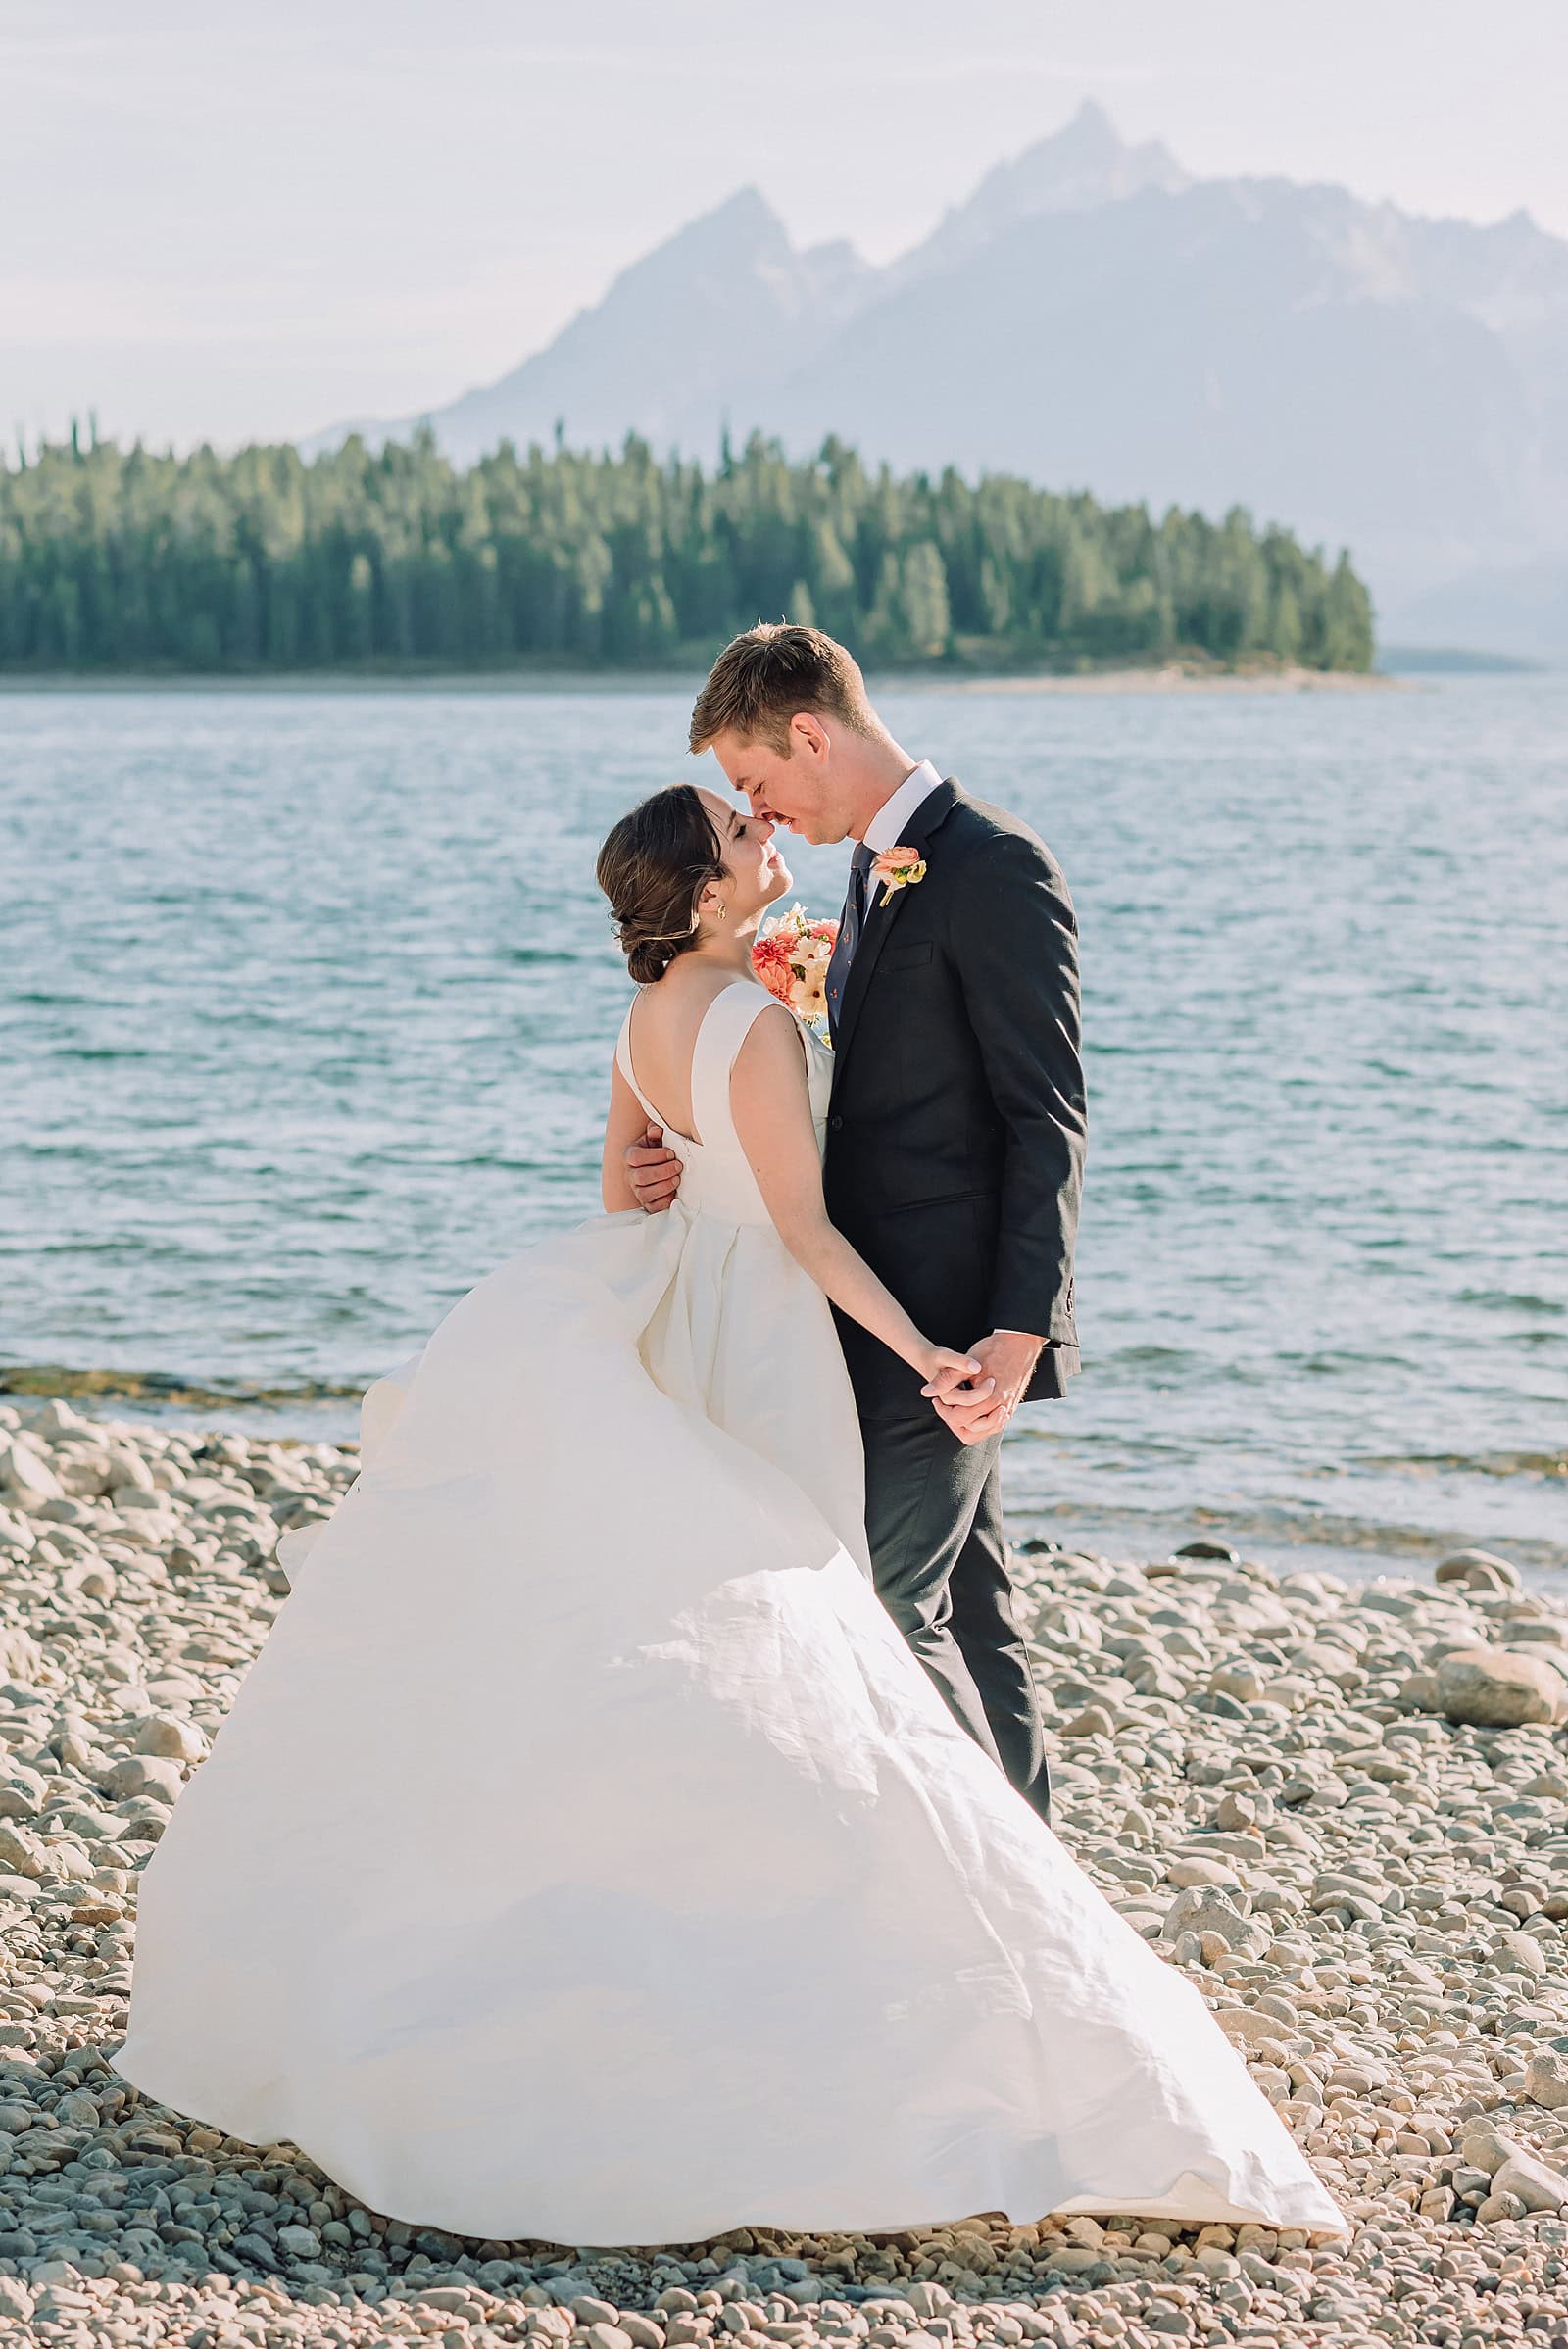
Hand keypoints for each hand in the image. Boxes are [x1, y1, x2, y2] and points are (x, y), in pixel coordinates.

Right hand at [624, 1124, 681, 1213]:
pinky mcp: (647, 1204)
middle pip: (641, 1176)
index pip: (636, 1157)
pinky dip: (665, 1200)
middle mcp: (630, 1174)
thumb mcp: (657, 1138)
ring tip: (677, 1178)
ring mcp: (637, 1190)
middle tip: (678, 1166)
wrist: (662, 1165)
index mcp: (630, 1155)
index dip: (655, 1156)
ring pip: (645, 1193)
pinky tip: (674, 1192)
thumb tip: (656, 1130)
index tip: (671, 1153)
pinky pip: (653, 1207)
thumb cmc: (659, 1149)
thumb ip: (655, 1131)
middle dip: (663, 1171)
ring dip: (665, 1186)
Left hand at [928, 1329, 1041, 1445]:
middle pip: (971, 1431)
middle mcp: (1001, 1408)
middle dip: (954, 1420)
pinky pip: (994, 1425)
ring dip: (968, 1425)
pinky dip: (982, 1423)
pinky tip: (972, 1409)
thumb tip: (925, 1392)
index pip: (959, 1420)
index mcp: (990, 1399)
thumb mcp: (967, 1363)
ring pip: (984, 1432)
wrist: (1021, 1343)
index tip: (937, 1400)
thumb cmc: (994, 1350)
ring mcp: (1008, 1409)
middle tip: (946, 1406)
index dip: (943, 1411)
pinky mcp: (1011, 1406)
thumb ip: (947, 1380)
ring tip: (957, 1408)